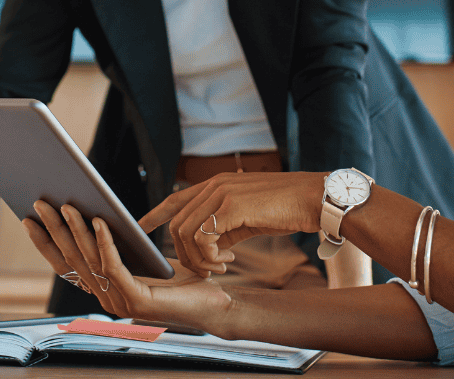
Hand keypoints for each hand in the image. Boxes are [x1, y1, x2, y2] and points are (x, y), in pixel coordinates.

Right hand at [23, 201, 231, 330]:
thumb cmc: (182, 279)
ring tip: (68, 205)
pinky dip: (105, 242)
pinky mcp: (137, 300)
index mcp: (104, 289)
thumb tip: (93, 213)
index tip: (29, 218)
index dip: (45, 243)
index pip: (66, 265)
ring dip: (76, 231)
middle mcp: (106, 298)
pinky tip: (100, 221)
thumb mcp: (142, 257)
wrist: (214, 302)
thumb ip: (119, 245)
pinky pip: (114, 266)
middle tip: (40, 202)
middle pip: (72, 260)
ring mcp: (119, 302)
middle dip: (54, 229)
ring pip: (90, 261)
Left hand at [138, 171, 326, 277]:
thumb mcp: (248, 217)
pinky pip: (203, 238)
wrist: (313, 198)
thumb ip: (225, 227)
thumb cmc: (285, 208)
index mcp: (216, 184)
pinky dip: (209, 256)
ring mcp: (221, 193)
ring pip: (185, 233)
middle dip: (185, 254)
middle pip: (177, 224)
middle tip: (209, 269)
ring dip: (199, 259)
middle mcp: (214, 185)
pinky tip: (228, 260)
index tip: (140, 226)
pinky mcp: (231, 206)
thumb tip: (210, 247)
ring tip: (220, 267)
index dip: (155, 214)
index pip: (175, 199)